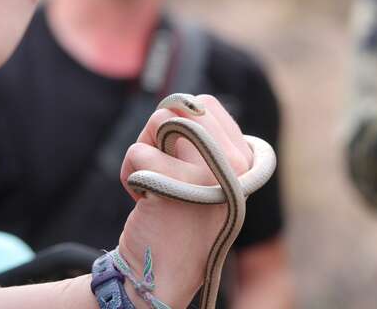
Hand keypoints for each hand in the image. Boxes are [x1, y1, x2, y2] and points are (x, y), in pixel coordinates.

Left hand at [118, 95, 251, 307]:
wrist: (167, 274)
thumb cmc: (182, 219)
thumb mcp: (210, 177)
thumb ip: (207, 140)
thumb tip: (182, 103)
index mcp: (247, 159)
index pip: (205, 105)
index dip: (180, 125)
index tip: (180, 161)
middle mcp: (237, 164)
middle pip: (180, 107)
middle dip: (158, 133)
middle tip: (163, 169)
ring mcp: (210, 174)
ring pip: (158, 122)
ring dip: (143, 152)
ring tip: (156, 185)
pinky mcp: (179, 188)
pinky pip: (137, 153)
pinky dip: (129, 175)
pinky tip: (146, 202)